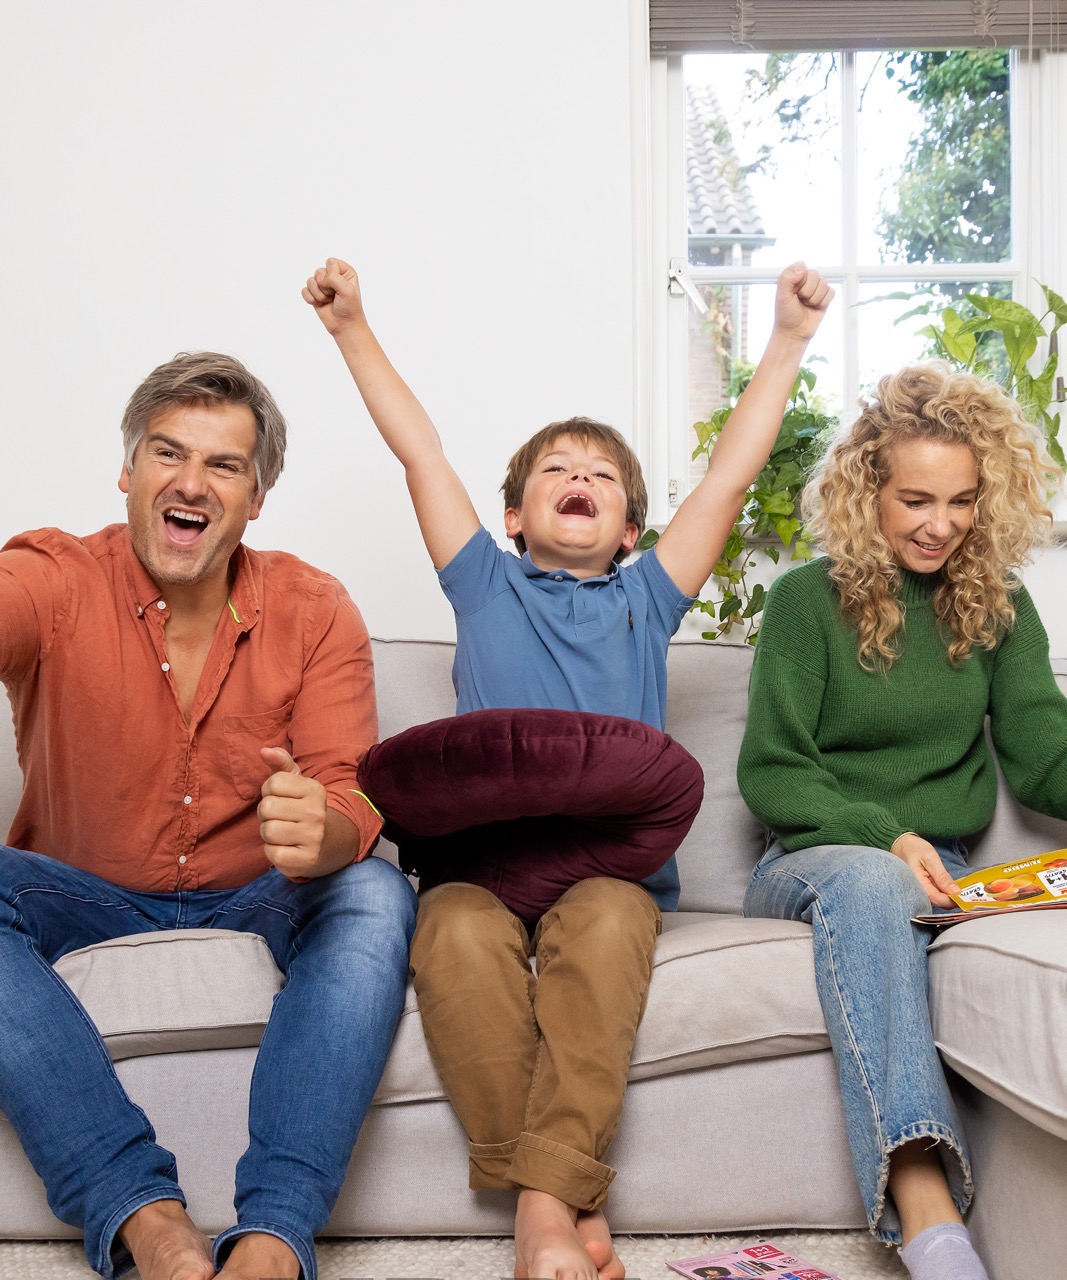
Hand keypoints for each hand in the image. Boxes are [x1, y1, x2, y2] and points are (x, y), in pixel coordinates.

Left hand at [258, 746, 328, 880]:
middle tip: (279, 819)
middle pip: (267, 808)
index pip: (272, 783)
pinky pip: (272, 853)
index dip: (269, 792)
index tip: (281, 799)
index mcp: (315, 790)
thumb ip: (280, 764)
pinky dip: (272, 852)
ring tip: (282, 834)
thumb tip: (264, 750)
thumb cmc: (301, 809)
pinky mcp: (306, 859)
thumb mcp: (295, 784)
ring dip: (268, 835)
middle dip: (266, 815)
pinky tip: (286, 849)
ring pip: (268, 831)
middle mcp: (317, 812)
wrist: (326, 844)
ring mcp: (314, 837)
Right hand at [301, 256, 365, 335]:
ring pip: (310, 281)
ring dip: (319, 294)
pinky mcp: (314, 294)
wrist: (344, 325)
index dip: (332, 275)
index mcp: (344, 271)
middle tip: (334, 296)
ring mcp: (322, 285)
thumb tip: (318, 279)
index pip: (330, 262)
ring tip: (328, 301)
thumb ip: (334, 278)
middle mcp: (333, 276)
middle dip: (325, 287)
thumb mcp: (347, 290)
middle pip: (318, 271)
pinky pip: (304, 290)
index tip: (339, 287)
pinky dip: (311, 299)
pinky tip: (319, 304)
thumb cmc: (349, 307)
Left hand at [773, 261, 833, 342]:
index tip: (792, 293)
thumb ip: (787, 278)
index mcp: (794, 277)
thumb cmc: (786, 314)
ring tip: (807, 305)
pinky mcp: (825, 297)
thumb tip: (802, 266)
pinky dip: (823, 302)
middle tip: (800, 300)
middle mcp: (806, 280)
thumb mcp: (781, 296)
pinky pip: (831, 292)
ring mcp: (816, 288)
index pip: (802, 268)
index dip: (799, 282)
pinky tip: (815, 307)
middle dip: (807, 291)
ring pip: (824, 283)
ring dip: (814, 298)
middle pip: (815, 274)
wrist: (794, 332)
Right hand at [890, 832, 960, 908]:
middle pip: (937, 903)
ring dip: (949, 897)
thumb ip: (942, 876)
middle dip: (952, 901)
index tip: (965, 897)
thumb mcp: (930, 858)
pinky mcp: (922, 889)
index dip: (952, 900)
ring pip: (937, 900)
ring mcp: (919, 891)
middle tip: (966, 894)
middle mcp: (917, 891)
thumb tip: (955, 892)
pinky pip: (935, 895)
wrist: (901, 844)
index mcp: (917, 884)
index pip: (937, 899)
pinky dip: (944, 893)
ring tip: (960, 890)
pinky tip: (950, 888)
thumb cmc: (913, 848)